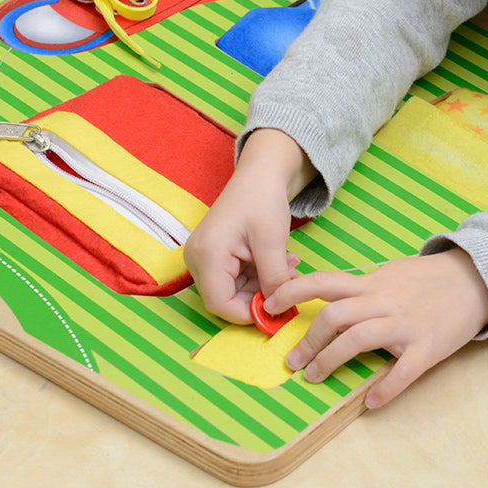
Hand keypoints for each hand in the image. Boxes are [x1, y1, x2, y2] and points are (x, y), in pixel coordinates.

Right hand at [184, 129, 314, 323]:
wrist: (260, 173)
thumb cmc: (262, 199)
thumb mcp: (272, 241)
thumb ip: (273, 278)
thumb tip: (277, 309)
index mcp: (207, 254)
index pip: (220, 304)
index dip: (248, 313)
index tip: (278, 309)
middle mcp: (198, 259)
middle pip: (226, 299)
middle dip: (260, 296)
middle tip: (289, 282)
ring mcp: (205, 257)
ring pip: (235, 290)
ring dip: (264, 285)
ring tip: (289, 267)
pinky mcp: (215, 256)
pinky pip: (237, 279)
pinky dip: (260, 276)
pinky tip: (281, 262)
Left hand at [264, 248, 487, 408]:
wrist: (474, 280)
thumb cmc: (426, 279)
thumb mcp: (390, 273)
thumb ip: (360, 287)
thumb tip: (325, 299)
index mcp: (371, 284)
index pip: (323, 282)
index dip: (292, 291)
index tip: (269, 305)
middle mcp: (383, 301)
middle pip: (334, 315)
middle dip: (307, 340)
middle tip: (293, 361)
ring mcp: (405, 324)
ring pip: (358, 339)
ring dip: (330, 360)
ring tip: (315, 377)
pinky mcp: (427, 347)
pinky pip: (403, 371)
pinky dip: (385, 389)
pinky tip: (371, 402)